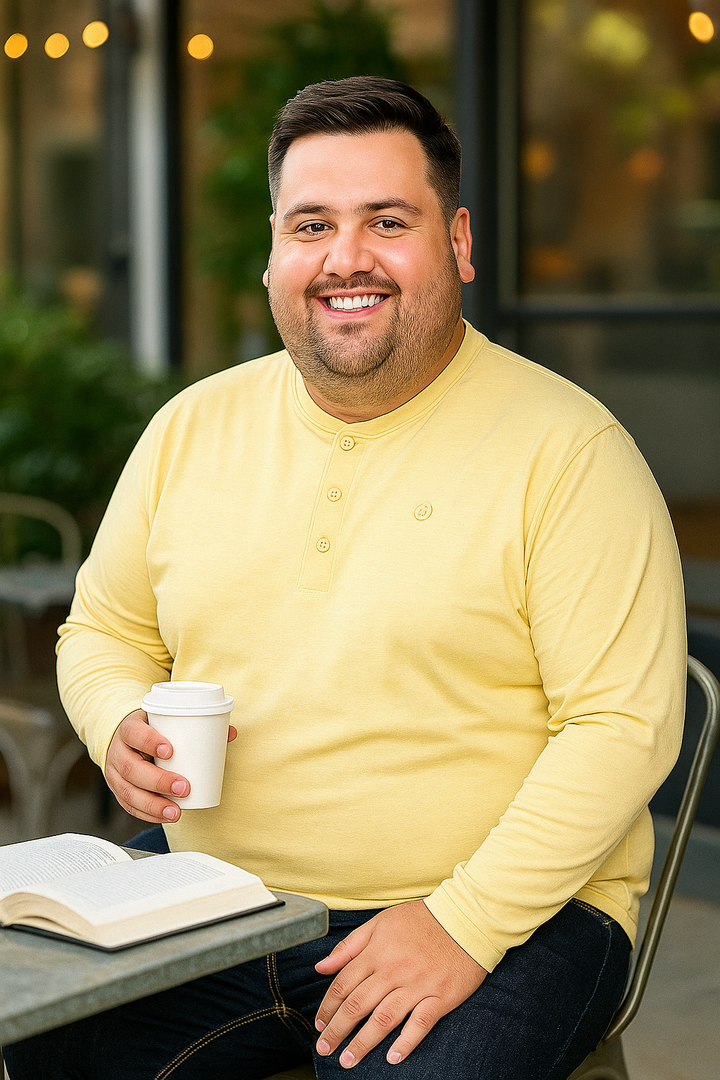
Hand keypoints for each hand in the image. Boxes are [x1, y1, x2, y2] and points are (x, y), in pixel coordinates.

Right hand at [105, 710, 237, 823]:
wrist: (124, 737)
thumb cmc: (150, 729)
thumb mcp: (165, 721)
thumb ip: (196, 725)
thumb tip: (230, 733)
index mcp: (129, 728)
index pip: (133, 733)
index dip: (149, 741)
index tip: (170, 750)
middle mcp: (118, 751)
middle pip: (132, 768)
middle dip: (158, 781)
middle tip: (184, 787)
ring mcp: (115, 773)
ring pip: (128, 791)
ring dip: (153, 804)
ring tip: (176, 811)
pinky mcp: (118, 790)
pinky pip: (129, 806)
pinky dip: (148, 814)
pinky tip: (165, 817)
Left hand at [314, 900, 486, 1068]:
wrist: (465, 918)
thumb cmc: (420, 920)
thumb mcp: (380, 923)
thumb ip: (349, 947)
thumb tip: (321, 967)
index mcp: (377, 952)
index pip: (343, 985)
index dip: (328, 1007)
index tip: (320, 1024)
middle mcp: (393, 970)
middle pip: (358, 1006)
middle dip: (338, 1031)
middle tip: (325, 1048)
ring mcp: (417, 985)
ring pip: (384, 1019)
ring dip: (363, 1043)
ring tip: (348, 1060)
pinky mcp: (440, 996)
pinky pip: (420, 1024)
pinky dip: (406, 1042)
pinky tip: (392, 1057)